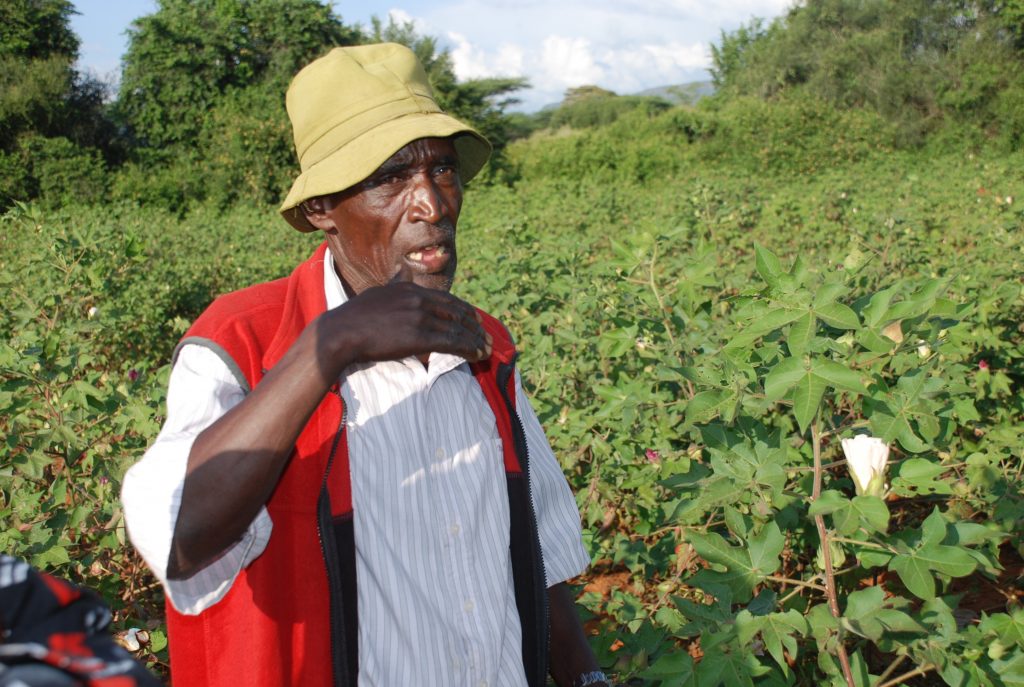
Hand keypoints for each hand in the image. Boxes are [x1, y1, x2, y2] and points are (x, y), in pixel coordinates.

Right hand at [320, 280, 492, 369]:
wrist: (341, 332)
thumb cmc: (354, 318)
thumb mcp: (377, 293)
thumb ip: (393, 286)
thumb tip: (400, 274)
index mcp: (409, 288)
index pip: (445, 298)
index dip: (464, 309)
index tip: (475, 318)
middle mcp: (418, 298)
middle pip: (456, 311)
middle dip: (475, 325)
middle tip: (486, 335)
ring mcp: (420, 316)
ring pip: (457, 328)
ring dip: (476, 340)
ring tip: (487, 349)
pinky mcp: (419, 336)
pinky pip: (452, 342)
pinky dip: (469, 348)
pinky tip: (478, 355)